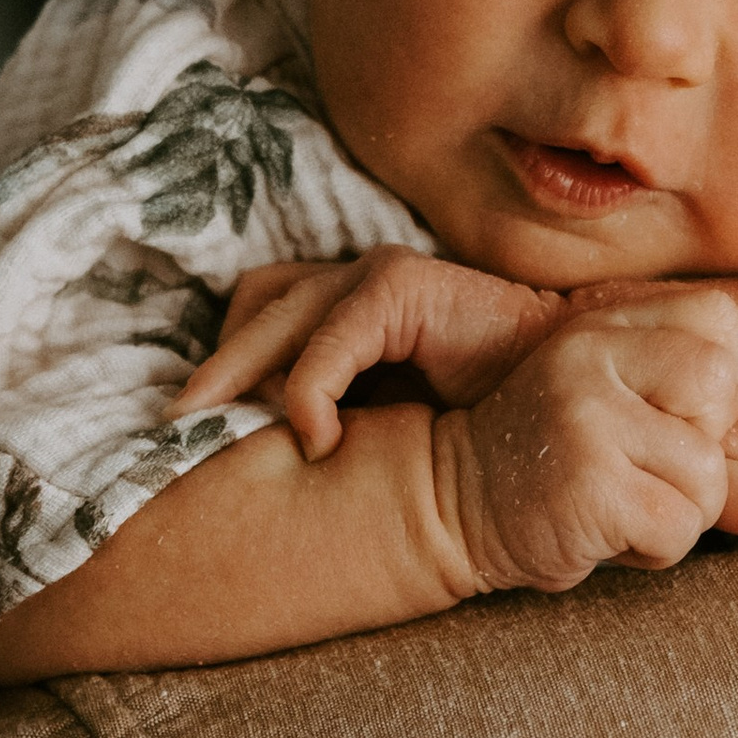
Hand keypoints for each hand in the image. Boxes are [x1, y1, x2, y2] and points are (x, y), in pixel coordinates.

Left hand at [179, 248, 562, 455]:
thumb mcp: (380, 425)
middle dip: (209, 374)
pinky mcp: (406, 284)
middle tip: (173, 434)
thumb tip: (250, 462)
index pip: (253, 315)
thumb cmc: (475, 423)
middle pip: (252, 308)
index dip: (220, 365)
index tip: (186, 432)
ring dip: (241, 377)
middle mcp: (354, 280)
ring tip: (221, 435)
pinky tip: (314, 440)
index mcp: (345, 307)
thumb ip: (331, 420)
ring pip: (276, 314)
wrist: (564, 406)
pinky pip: (331, 338)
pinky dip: (308, 389)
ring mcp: (379, 275)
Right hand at [434, 290, 737, 593]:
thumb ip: (721, 458)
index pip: (724, 324)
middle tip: (640, 469)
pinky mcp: (585, 479)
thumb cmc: (561, 473)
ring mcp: (587, 413)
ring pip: (708, 474)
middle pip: (722, 391)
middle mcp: (593, 350)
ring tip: (616, 504)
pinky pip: (679, 527)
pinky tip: (601, 532)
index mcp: (608, 322)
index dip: (725, 386)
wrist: (451, 505)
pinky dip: (652, 549)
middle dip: (702, 453)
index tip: (673, 419)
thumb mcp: (637, 438)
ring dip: (677, 513)